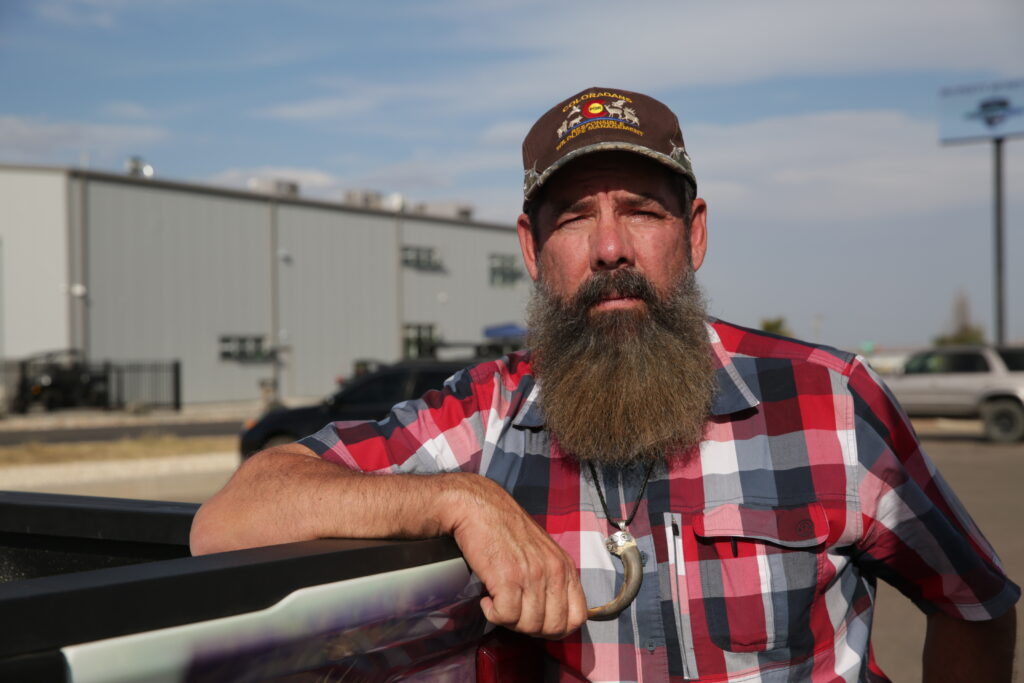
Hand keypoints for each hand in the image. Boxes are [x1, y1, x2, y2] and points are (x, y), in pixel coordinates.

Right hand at [444, 474, 587, 638]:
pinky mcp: (507, 578)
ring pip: (529, 625)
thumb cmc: (506, 528)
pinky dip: (492, 613)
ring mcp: (532, 575)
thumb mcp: (542, 551)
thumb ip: (552, 578)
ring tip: (498, 601)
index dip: (557, 627)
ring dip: (509, 620)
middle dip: (531, 628)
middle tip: (514, 612)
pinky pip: (505, 616)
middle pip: (553, 627)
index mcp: (565, 566)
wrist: (479, 507)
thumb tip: (551, 612)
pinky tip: (487, 598)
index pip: (577, 617)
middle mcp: (553, 571)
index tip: (538, 621)